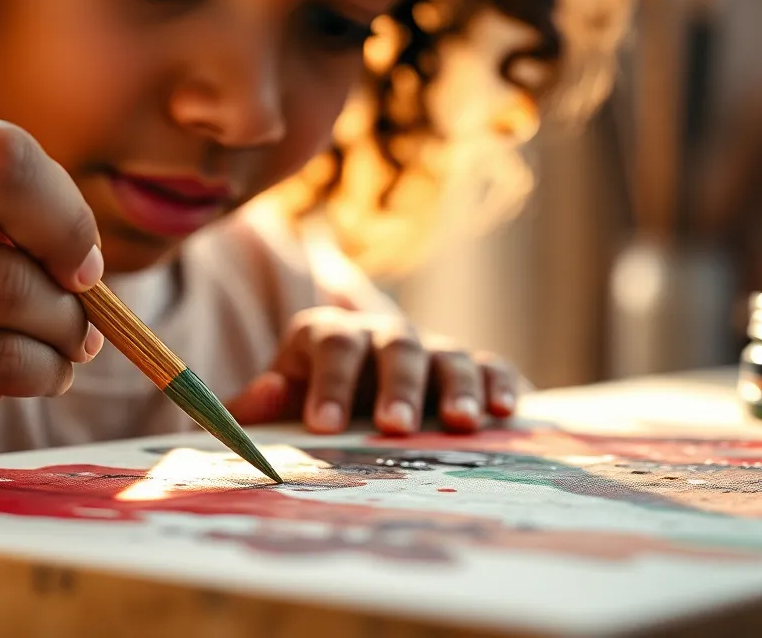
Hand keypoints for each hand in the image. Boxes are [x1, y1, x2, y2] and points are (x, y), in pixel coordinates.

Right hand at [0, 119, 104, 460]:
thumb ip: (8, 215)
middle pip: (7, 280)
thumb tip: (85, 271)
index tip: (82, 263)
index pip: (0, 160)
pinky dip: (3, 394)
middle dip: (69, 315)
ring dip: (52, 363)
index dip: (64, 217)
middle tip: (81, 330)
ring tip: (55, 359)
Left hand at [225, 306, 524, 434]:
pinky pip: (491, 367)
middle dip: (396, 386)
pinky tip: (504, 412)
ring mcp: (430, 349)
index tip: (325, 425)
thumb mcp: (276, 404)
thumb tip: (266, 392)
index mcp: (329, 334)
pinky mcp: (470, 369)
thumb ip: (256, 406)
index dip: (330, 382)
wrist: (355, 397)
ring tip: (459, 424)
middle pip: (395, 346)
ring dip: (455, 387)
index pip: (332, 345)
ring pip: (447, 355)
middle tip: (394, 427)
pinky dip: (500, 384)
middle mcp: (382, 334)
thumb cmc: (308, 406)